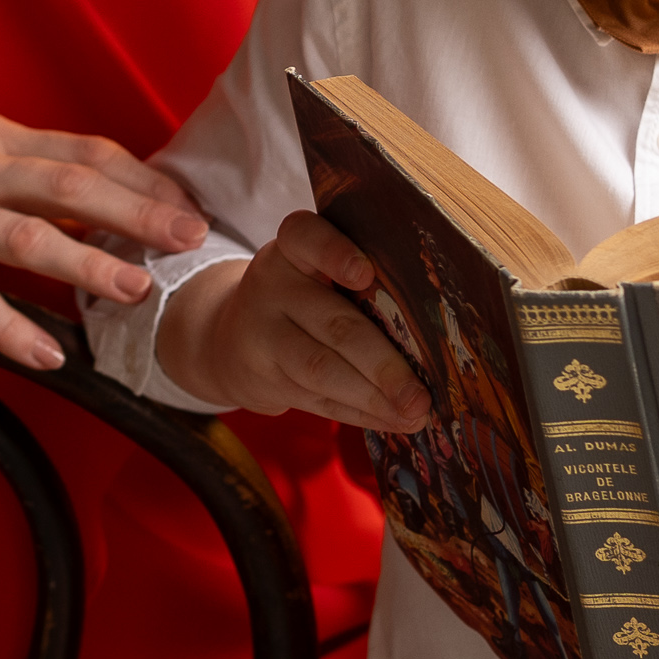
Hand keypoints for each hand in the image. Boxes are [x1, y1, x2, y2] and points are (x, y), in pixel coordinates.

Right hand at [0, 115, 205, 370]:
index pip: (83, 151)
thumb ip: (9, 165)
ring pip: (30, 237)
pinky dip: (12, 326)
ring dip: (90, 263)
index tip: (185, 204)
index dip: (141, 178)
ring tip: (137, 288)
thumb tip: (80, 191)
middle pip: (73, 185)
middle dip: (140, 212)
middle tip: (191, 240)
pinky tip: (49, 352)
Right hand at [154, 212, 429, 431]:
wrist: (227, 338)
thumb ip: (358, 285)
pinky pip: (318, 400)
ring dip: (373, 398)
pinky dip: (360, 414)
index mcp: (291, 250)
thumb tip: (430, 334)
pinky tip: (393, 421)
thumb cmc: (300, 297)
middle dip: (382, 364)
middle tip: (420, 395)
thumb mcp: (312, 271)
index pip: (305, 237)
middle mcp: (273, 287)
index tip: (366, 274)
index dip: (335, 253)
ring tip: (414, 413)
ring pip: (321, 370)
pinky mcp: (264, 379)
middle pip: (332, 323)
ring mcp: (263, 336)